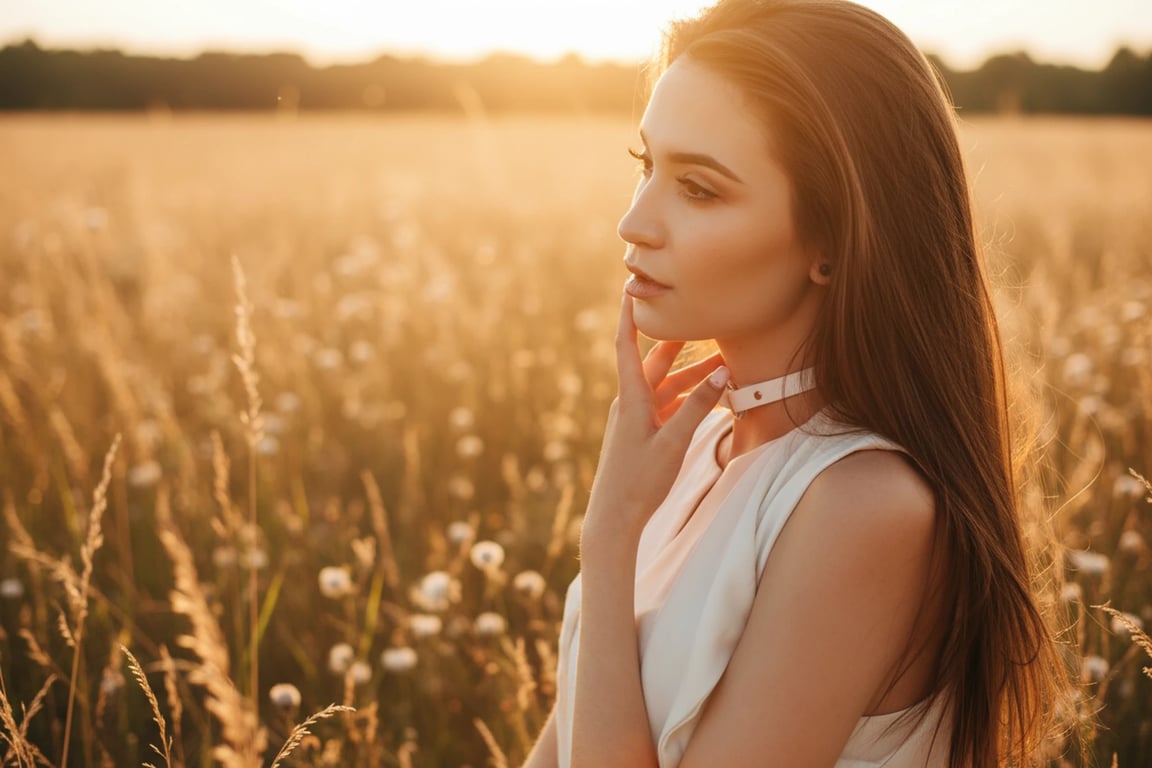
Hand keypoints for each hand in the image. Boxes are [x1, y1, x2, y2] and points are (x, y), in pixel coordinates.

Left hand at [580, 292, 729, 553]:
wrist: (614, 519)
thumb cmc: (639, 482)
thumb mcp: (674, 442)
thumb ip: (698, 406)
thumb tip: (722, 371)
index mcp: (631, 399)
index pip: (626, 346)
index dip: (629, 316)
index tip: (631, 288)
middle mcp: (630, 403)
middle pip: (656, 363)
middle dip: (681, 343)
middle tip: (704, 319)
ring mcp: (636, 419)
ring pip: (667, 386)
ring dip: (693, 375)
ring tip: (725, 362)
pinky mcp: (644, 434)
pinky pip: (668, 407)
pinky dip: (689, 399)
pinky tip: (713, 397)